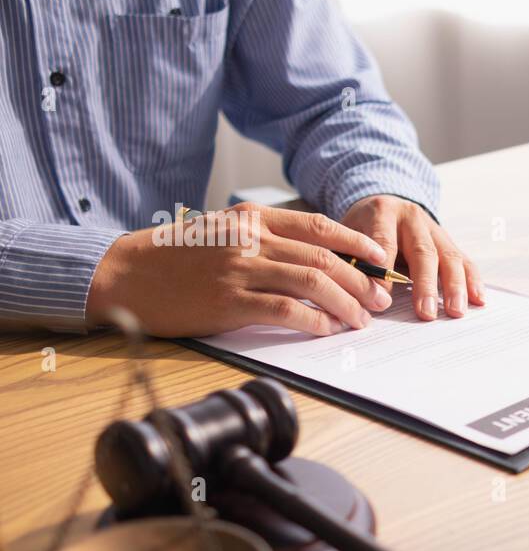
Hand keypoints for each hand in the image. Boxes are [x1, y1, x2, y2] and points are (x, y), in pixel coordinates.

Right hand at [86, 203, 393, 336]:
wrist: (126, 274)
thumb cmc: (175, 257)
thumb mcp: (222, 232)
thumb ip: (263, 238)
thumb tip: (312, 257)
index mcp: (251, 220)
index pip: (318, 227)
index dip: (356, 244)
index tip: (380, 260)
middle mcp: (250, 240)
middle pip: (323, 258)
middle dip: (360, 281)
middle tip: (380, 300)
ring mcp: (240, 270)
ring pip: (312, 283)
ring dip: (345, 304)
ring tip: (360, 320)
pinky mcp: (230, 302)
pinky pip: (286, 311)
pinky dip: (314, 321)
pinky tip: (326, 330)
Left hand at [340, 195, 483, 319]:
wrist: (383, 203)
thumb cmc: (360, 227)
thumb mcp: (345, 233)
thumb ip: (350, 258)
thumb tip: (354, 295)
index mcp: (383, 212)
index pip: (385, 242)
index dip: (384, 272)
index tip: (381, 299)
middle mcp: (413, 218)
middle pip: (423, 251)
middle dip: (425, 285)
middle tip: (427, 314)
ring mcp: (435, 229)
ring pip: (449, 256)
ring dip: (455, 287)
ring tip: (456, 311)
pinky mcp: (449, 242)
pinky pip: (464, 260)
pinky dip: (473, 280)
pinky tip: (479, 299)